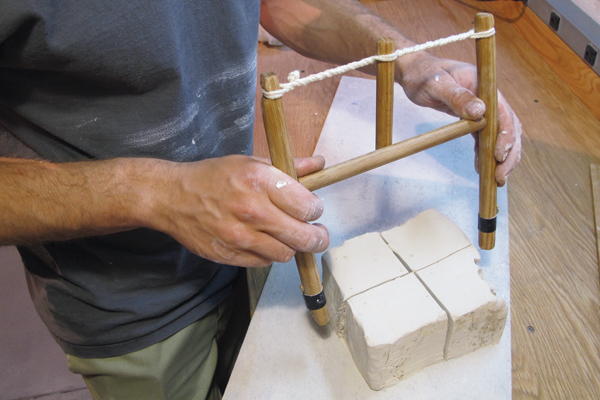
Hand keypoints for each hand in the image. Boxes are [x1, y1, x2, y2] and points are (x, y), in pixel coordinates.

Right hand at [152, 155, 328, 267]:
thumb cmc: (213, 177)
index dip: (316, 211)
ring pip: (286, 253)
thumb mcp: (250, 162)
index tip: (314, 210)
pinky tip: (266, 242)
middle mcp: (252, 209)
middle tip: (319, 236)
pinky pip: (264, 262)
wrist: (172, 197)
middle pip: (303, 236)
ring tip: (289, 237)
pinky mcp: (229, 255)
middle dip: (318, 238)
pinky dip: (270, 254)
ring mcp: (239, 236)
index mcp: (260, 180)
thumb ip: (288, 167)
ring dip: (292, 247)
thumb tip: (319, 164)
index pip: (308, 206)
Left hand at [398, 53, 521, 185]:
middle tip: (500, 177)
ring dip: (500, 157)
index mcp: (483, 84)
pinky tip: (481, 166)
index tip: (498, 155)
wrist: (415, 72)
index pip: (502, 111)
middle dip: (508, 153)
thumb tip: (479, 111)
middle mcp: (488, 96)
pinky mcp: (474, 117)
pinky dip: (485, 153)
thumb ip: (456, 96)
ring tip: (496, 179)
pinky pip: (485, 137)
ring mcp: (483, 107)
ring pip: (499, 134)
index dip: (505, 134)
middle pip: (508, 126)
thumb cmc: (423, 74)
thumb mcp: (436, 84)